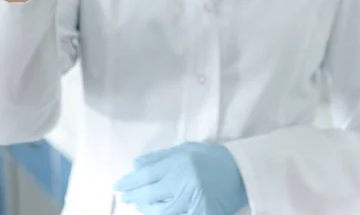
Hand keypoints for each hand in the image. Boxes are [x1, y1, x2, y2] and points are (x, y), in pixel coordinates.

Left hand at [114, 141, 247, 214]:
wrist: (241, 171)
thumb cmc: (211, 157)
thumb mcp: (185, 150)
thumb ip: (160, 157)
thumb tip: (136, 165)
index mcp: (179, 162)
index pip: (147, 174)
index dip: (129, 182)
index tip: (118, 186)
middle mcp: (183, 181)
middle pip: (150, 194)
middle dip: (134, 197)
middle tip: (125, 198)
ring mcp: (192, 200)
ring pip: (160, 211)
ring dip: (146, 210)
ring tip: (140, 206)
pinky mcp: (202, 213)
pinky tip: (158, 213)